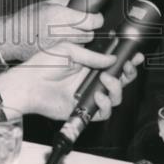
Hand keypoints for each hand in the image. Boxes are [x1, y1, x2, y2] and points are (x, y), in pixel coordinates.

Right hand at [0, 0, 102, 62]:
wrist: (11, 37)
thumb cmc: (27, 18)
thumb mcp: (47, 4)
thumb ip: (67, 4)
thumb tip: (82, 4)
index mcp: (60, 16)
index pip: (91, 21)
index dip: (97, 19)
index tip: (96, 18)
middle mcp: (61, 33)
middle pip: (89, 35)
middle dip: (87, 30)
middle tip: (81, 26)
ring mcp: (59, 47)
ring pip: (82, 46)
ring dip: (80, 41)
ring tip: (70, 35)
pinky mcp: (56, 57)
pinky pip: (72, 55)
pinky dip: (72, 50)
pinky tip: (64, 45)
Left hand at [0, 41, 142, 120]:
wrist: (28, 84)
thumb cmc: (43, 64)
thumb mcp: (69, 50)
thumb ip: (92, 56)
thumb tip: (112, 59)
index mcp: (90, 64)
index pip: (114, 63)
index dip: (127, 60)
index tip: (135, 55)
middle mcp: (92, 80)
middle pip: (121, 80)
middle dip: (129, 74)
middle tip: (127, 67)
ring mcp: (89, 96)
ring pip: (116, 97)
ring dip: (117, 88)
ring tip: (106, 79)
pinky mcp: (84, 110)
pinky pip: (104, 112)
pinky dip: (105, 104)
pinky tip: (97, 95)